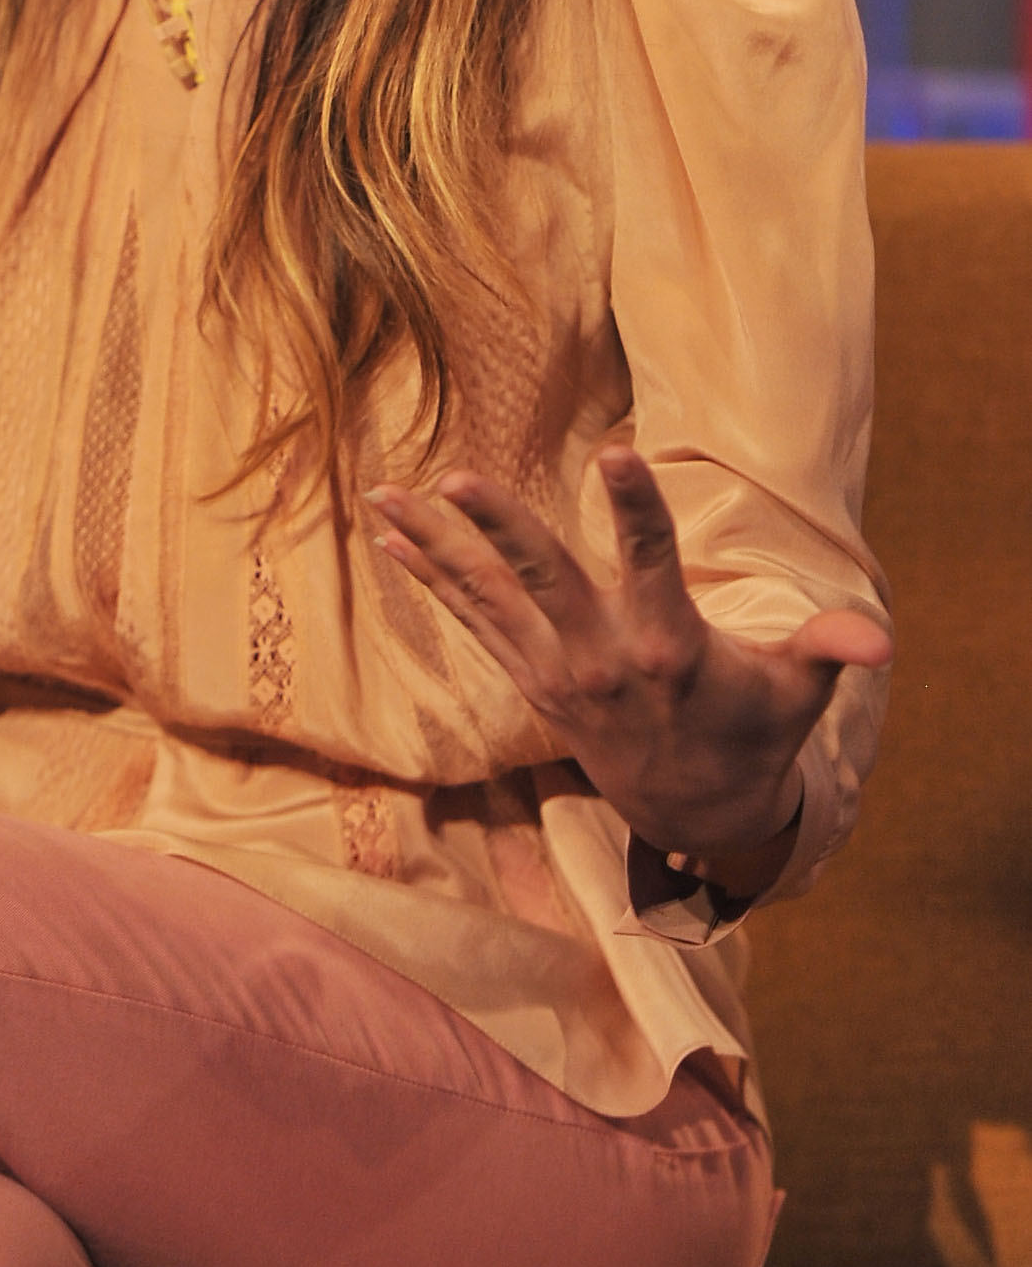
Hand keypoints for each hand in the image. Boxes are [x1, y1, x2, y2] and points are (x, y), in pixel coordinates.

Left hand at [367, 445, 891, 889]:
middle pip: (545, 581)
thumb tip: (880, 638)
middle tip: (458, 479)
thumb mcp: (798, 695)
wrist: (696, 814)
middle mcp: (602, 660)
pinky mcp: (531, 680)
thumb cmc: (753, 731)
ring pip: (490, 598)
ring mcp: (557, 673)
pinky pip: (474, 622)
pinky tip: (393, 539)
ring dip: (436, 546)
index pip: (654, 564)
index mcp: (670, 650)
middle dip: (500, 528)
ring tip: (387, 494)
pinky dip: (433, 581)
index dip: (637, 508)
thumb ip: (828, 651)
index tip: (615, 451)